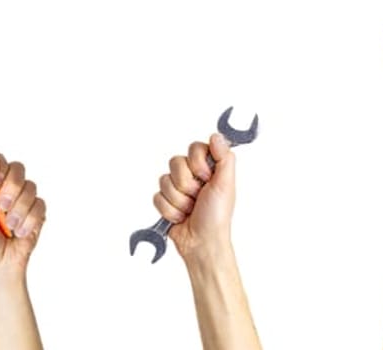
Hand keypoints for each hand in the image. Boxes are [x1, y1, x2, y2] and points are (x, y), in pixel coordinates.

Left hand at [0, 153, 45, 277]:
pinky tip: (19, 233)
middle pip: (17, 168)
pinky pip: (40, 205)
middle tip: (2, 206)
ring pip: (30, 187)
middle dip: (11, 187)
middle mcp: (6, 189)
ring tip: (9, 226)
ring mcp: (22, 200)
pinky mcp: (37, 214)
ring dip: (19, 209)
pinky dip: (29, 220)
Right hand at [153, 133, 239, 258]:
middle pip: (175, 162)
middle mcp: (192, 175)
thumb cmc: (217, 216)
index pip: (194, 148)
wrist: (202, 242)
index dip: (197, 164)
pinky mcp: (165, 201)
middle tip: (198, 197)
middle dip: (186, 184)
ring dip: (179, 200)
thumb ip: (224, 157)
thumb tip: (216, 135)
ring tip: (190, 210)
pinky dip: (170, 210)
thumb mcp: (226, 184)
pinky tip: (180, 217)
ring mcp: (177, 188)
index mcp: (208, 168)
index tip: (207, 178)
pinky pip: (157, 197)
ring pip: (164, 180)